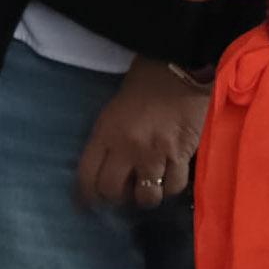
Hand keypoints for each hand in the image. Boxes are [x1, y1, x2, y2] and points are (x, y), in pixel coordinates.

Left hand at [77, 59, 209, 209]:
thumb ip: (108, 138)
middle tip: (122, 190)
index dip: (86, 196)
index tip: (88, 202)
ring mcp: (155, 153)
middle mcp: (126, 147)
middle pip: (113, 191)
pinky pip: (174, 186)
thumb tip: (109, 166)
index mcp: (105, 132)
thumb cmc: (144, 82)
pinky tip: (169, 178)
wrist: (181, 66)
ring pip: (146, 196)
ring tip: (148, 186)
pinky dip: (170, 186)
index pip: (87, 177)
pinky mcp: (181, 154)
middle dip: (116, 197)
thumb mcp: (113, 108)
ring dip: (145, 195)